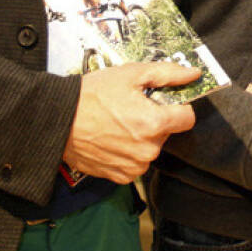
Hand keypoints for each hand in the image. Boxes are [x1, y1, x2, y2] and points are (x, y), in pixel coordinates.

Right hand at [61, 62, 197, 183]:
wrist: (57, 120)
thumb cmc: (92, 94)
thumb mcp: (131, 74)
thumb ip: (168, 74)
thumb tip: (194, 74)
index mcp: (155, 124)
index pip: (187, 118)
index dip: (177, 107)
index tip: (161, 101)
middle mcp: (148, 150)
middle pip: (166, 133)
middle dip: (155, 120)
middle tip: (131, 108)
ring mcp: (134, 167)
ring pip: (151, 149)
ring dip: (141, 138)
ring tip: (118, 123)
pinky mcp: (119, 177)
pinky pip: (135, 163)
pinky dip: (128, 152)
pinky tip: (111, 138)